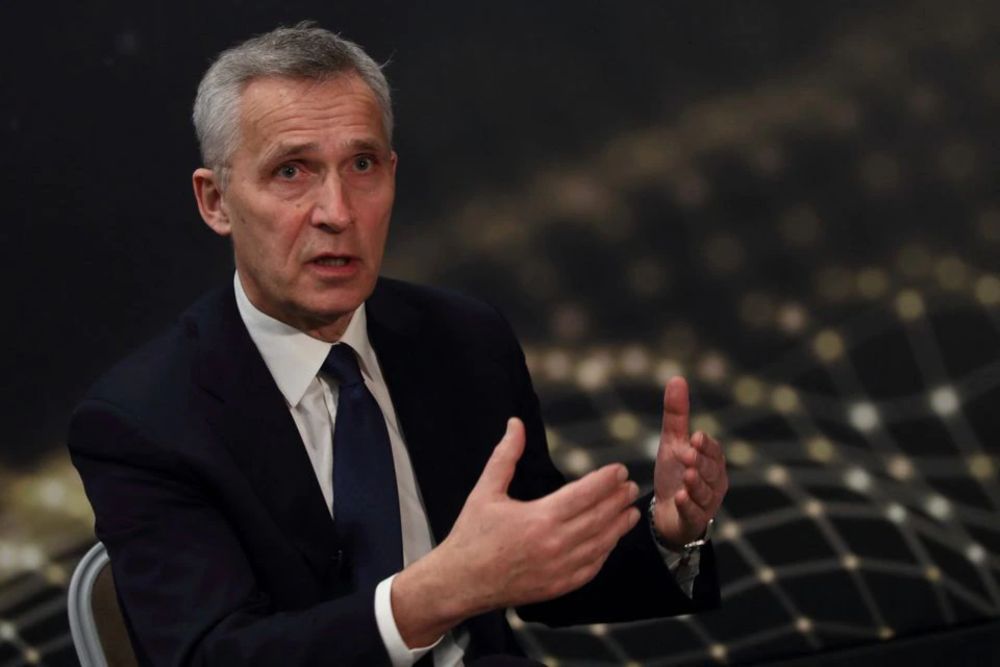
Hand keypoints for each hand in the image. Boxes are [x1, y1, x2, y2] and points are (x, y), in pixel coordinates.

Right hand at [392, 417, 640, 646]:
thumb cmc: (471, 535)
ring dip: (619, 526)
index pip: (586, 494)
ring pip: (601, 544)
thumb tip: (515, 423)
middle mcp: (555, 544)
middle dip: (619, 500)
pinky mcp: (558, 587)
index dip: (606, 480)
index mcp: (540, 517)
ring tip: (632, 512)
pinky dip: (605, 552)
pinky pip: (591, 568)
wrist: (459, 582)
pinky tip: (610, 541)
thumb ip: (505, 456)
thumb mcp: (485, 490)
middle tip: (631, 486)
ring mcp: (559, 569)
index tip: (620, 470)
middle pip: (600, 517)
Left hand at [652, 377, 727, 547]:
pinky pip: (695, 514)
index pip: (713, 451)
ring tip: (687, 476)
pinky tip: (681, 498)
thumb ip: (676, 414)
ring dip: (696, 484)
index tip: (695, 437)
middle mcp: (714, 482)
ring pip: (705, 492)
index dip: (706, 445)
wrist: (665, 511)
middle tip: (689, 455)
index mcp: (712, 461)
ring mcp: (706, 503)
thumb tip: (677, 378)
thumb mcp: (672, 442)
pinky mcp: (694, 520)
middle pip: (712, 471)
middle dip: (701, 463)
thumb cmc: (673, 473)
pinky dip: (689, 506)